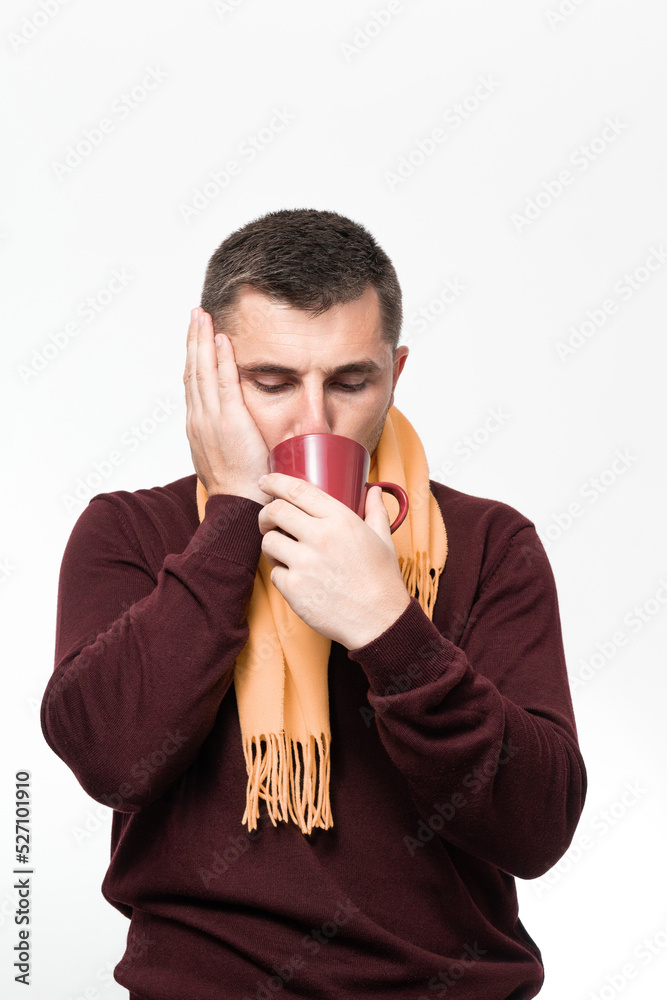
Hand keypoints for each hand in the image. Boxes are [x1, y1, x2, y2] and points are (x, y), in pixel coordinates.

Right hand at [183, 307, 272, 505]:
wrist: (238, 505)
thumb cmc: (239, 488)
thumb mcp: (226, 458)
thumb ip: (229, 441)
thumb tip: (241, 434)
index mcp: (197, 427)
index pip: (193, 385)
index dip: (193, 359)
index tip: (196, 339)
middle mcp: (199, 419)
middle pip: (192, 370)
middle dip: (193, 340)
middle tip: (195, 315)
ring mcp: (211, 419)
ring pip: (202, 371)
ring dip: (202, 340)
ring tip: (202, 316)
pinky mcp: (229, 420)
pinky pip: (224, 382)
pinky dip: (221, 359)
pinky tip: (221, 339)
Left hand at [257, 473, 410, 648]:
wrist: (379, 621)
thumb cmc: (382, 580)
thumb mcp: (383, 539)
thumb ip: (375, 511)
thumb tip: (372, 490)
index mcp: (340, 519)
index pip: (297, 490)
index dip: (275, 482)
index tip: (265, 482)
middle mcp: (320, 537)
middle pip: (275, 511)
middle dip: (266, 514)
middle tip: (269, 522)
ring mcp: (305, 563)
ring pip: (268, 541)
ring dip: (271, 545)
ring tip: (284, 553)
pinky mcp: (294, 588)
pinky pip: (274, 572)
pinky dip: (281, 574)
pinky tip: (296, 578)